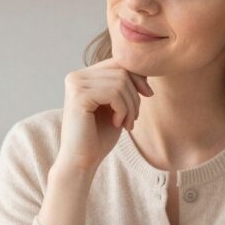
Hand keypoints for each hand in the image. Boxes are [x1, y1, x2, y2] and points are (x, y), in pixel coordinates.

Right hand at [55, 59, 152, 175]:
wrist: (81, 162)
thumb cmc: (99, 137)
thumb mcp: (117, 106)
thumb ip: (125, 86)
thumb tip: (145, 68)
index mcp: (83, 76)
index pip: (118, 62)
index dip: (137, 76)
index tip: (148, 94)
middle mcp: (76, 76)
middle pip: (121, 70)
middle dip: (135, 95)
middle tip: (133, 119)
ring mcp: (75, 84)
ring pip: (120, 82)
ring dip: (131, 105)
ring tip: (126, 123)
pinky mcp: (79, 95)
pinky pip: (114, 93)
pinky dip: (123, 109)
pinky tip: (117, 123)